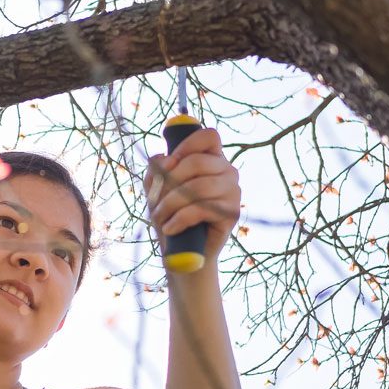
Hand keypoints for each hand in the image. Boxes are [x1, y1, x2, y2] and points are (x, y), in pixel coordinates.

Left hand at [143, 127, 240, 263]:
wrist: (182, 252)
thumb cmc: (170, 216)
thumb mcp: (156, 190)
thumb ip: (156, 170)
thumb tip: (163, 159)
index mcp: (212, 159)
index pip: (209, 136)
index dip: (186, 145)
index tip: (169, 164)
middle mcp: (227, 171)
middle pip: (198, 162)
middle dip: (169, 182)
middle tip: (155, 202)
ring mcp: (233, 191)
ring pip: (198, 186)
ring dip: (171, 203)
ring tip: (159, 217)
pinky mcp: (232, 213)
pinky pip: (201, 208)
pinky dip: (179, 218)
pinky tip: (170, 228)